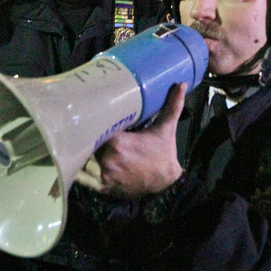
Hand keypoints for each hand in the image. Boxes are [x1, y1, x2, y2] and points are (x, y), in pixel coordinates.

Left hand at [87, 83, 186, 199]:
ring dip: (90, 153)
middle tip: (93, 129)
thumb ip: (172, 105)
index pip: (96, 128)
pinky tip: (92, 163)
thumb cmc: (163, 153)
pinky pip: (89, 177)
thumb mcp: (166, 128)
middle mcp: (108, 159)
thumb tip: (182, 84)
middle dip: (93, 137)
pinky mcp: (104, 187)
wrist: (166, 184)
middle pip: (91, 143)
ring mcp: (104, 175)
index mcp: (118, 143)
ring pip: (88, 159)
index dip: (94, 123)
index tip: (93, 117)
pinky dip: (89, 170)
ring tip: (92, 145)